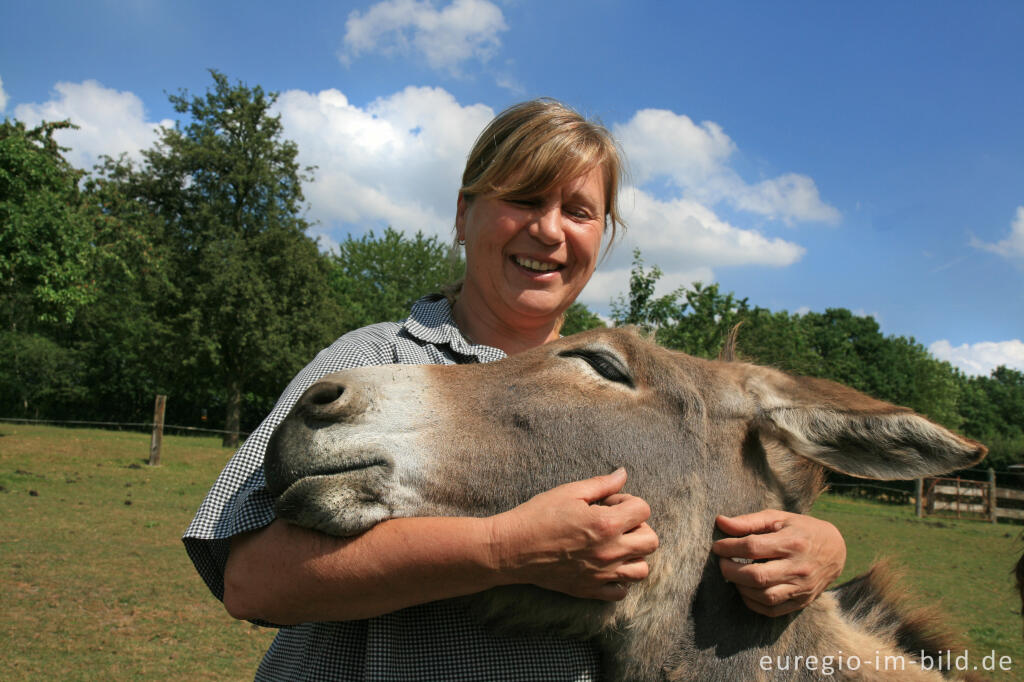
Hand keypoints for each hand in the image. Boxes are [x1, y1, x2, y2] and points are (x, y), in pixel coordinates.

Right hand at [486, 468, 659, 601]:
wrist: (512, 548)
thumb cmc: (538, 515)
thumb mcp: (570, 492)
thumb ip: (602, 484)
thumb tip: (623, 474)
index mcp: (606, 523)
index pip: (644, 510)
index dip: (629, 502)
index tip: (610, 503)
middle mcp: (610, 551)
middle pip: (651, 541)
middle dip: (638, 527)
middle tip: (616, 523)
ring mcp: (602, 574)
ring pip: (642, 569)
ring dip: (634, 555)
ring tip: (614, 545)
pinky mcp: (590, 590)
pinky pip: (621, 591)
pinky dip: (619, 579)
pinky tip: (605, 565)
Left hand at [711, 510, 845, 616]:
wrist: (836, 550)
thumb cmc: (802, 530)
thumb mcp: (779, 518)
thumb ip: (749, 521)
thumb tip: (720, 522)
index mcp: (792, 543)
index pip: (753, 547)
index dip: (729, 547)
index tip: (717, 547)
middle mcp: (798, 568)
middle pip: (757, 576)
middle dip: (731, 570)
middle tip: (722, 563)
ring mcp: (802, 588)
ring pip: (764, 597)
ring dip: (741, 588)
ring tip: (733, 575)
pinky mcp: (802, 602)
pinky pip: (772, 610)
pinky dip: (753, 603)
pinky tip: (745, 590)